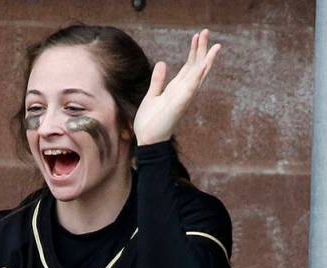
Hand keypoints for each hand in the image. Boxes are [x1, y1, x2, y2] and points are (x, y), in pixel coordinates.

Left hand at [133, 29, 220, 146]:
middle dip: (201, 50)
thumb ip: (158, 80)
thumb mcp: (152, 96)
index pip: (189, 67)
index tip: (197, 36)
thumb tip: (162, 63)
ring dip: (205, 61)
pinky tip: (202, 66)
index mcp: (177, 89)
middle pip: (196, 67)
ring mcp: (183, 98)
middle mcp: (183, 92)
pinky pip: (190, 89)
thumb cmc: (150, 122)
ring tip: (214, 45)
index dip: (194, 52)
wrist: (148, 140)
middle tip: (205, 31)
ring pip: (197, 76)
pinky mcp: (179, 105)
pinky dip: (197, 78)